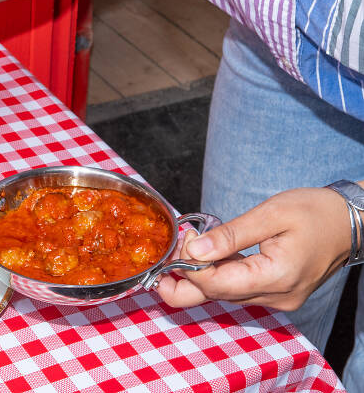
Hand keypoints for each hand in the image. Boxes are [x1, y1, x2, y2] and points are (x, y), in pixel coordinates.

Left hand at [156, 187, 351, 310]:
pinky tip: (207, 256)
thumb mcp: (271, 214)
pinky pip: (236, 290)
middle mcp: (275, 297)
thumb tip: (192, 249)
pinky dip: (217, 275)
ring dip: (199, 275)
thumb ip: (229, 235)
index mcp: (275, 278)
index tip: (183, 238)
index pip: (214, 284)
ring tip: (188, 246)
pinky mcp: (274, 294)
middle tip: (165, 258)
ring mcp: (276, 299)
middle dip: (182, 281)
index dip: (188, 266)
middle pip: (213, 298)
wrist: (351, 222)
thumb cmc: (316, 212)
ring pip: (222, 295)